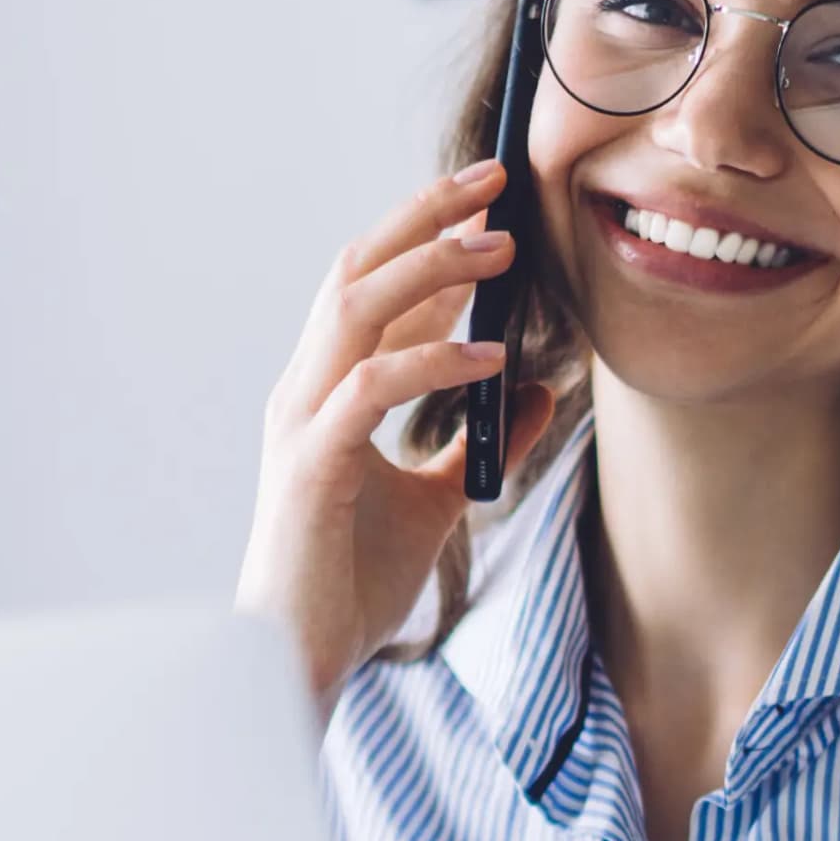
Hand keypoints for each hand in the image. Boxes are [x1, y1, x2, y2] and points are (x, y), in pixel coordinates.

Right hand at [235, 161, 558, 709]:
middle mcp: (306, 390)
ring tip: (501, 247)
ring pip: (356, 308)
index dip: (429, 238)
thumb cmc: (353, 580)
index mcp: (326, 391)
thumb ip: (480, 442)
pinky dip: (432, 361)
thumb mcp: (439, 500)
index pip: (375, 289)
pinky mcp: (310, 466)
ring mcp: (301, 423)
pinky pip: (371, 389)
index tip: (492, 202)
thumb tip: (538, 389)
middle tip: (497, 182)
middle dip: (425, 218)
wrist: (301, 658)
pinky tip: (490, 355)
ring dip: (431, 268)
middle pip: (357, 270)